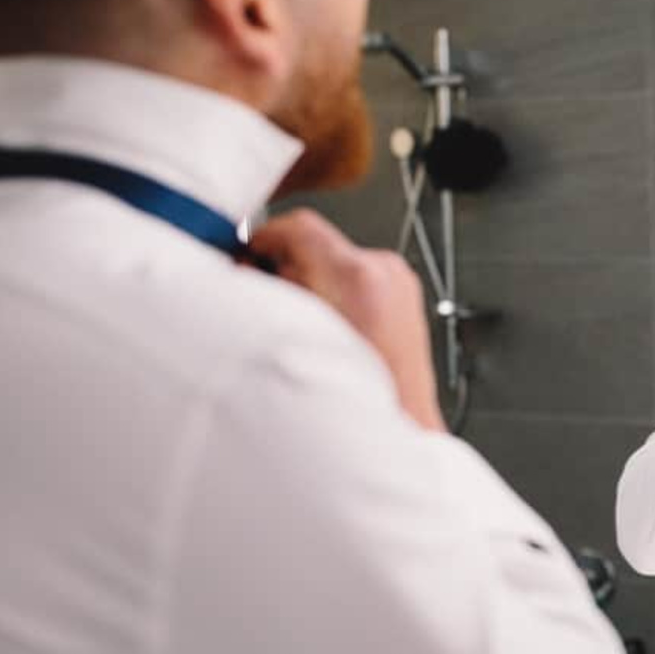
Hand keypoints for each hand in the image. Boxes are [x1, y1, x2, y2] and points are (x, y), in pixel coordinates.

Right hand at [247, 209, 446, 431]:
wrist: (399, 427)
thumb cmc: (352, 401)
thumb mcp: (289, 337)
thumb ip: (265, 292)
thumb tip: (248, 268)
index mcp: (356, 277)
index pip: (299, 226)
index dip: (265, 238)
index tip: (249, 254)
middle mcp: (384, 273)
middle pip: (316, 243)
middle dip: (288, 267)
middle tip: (272, 299)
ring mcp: (400, 283)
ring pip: (338, 261)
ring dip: (314, 280)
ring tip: (309, 324)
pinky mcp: (406, 296)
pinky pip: (361, 279)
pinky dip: (339, 294)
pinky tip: (334, 330)